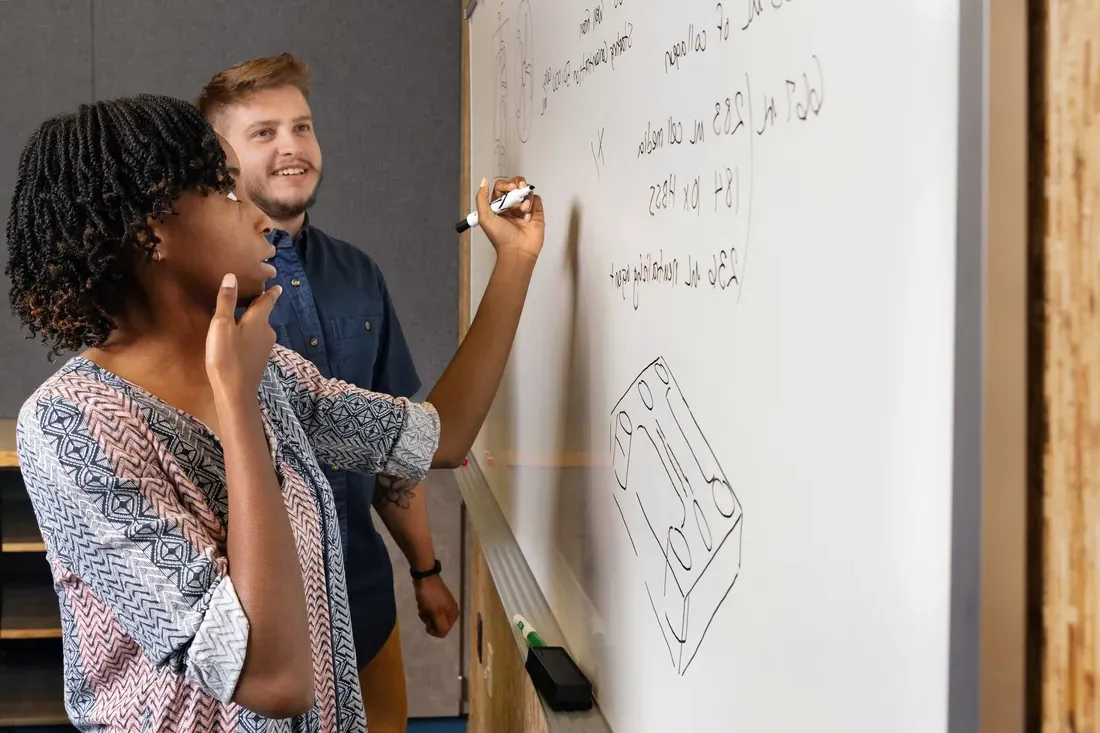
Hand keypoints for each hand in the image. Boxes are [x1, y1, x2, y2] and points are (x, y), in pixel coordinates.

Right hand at [206, 273, 282, 397]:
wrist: (236, 392)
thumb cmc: (226, 356)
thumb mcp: (221, 325)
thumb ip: (226, 301)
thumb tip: (231, 276)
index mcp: (260, 320)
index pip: (268, 300)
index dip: (271, 292)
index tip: (277, 286)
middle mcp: (267, 332)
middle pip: (263, 314)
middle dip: (258, 305)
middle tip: (251, 295)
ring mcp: (265, 347)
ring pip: (259, 328)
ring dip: (252, 321)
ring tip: (241, 315)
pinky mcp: (259, 359)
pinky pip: (255, 340)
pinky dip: (248, 334)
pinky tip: (238, 338)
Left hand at [414, 575, 458, 637]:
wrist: (425, 577)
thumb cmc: (430, 596)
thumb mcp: (436, 613)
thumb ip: (441, 626)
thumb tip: (442, 634)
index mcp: (453, 615)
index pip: (443, 632)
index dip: (433, 629)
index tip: (427, 621)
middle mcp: (451, 611)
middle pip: (438, 625)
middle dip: (429, 620)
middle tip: (425, 612)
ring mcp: (444, 605)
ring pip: (432, 618)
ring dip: (425, 614)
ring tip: (423, 606)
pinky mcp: (437, 600)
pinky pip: (430, 611)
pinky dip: (425, 608)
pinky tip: (422, 602)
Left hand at [476, 176, 544, 262]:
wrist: (517, 251)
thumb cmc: (500, 238)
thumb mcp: (485, 218)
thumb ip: (481, 198)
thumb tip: (483, 181)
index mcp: (498, 205)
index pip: (502, 186)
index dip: (506, 184)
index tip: (510, 189)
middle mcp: (511, 205)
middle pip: (516, 184)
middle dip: (518, 184)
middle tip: (519, 190)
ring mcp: (524, 209)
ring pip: (527, 191)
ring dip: (525, 198)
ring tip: (523, 210)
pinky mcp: (535, 213)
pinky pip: (536, 200)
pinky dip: (533, 205)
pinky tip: (528, 217)